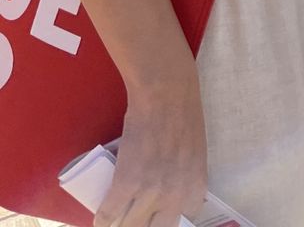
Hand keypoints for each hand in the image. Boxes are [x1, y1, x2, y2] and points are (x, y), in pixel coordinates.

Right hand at [97, 76, 207, 226]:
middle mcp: (176, 195)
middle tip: (135, 218)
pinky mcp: (126, 183)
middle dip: (143, 225)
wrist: (166, 96)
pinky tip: (100, 220)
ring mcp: (150, 192)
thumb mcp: (194, 152)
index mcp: (196, 186)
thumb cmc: (184, 115)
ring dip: (121, 224)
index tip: (156, 216)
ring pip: (131, 225)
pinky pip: (109, 214)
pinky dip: (102, 220)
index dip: (167, 219)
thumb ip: (186, 174)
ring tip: (116, 220)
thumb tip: (171, 187)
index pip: (184, 219)